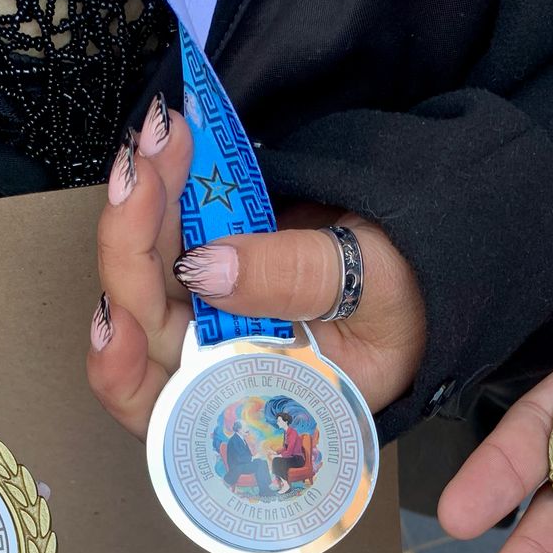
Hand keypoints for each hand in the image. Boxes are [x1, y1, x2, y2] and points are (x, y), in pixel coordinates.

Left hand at [86, 95, 425, 432]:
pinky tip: (164, 150)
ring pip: (146, 274)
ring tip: (161, 142)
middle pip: (143, 328)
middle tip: (142, 175)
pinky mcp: (214, 265)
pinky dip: (162, 193)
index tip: (112, 322)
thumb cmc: (422, 291)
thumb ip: (294, 278)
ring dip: (141, 207)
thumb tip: (205, 267)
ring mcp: (216, 314)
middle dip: (129, 249)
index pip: (173, 410)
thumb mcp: (373, 285)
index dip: (126, 375)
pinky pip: (168, 237)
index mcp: (265, 399)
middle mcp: (226, 365)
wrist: (439, 243)